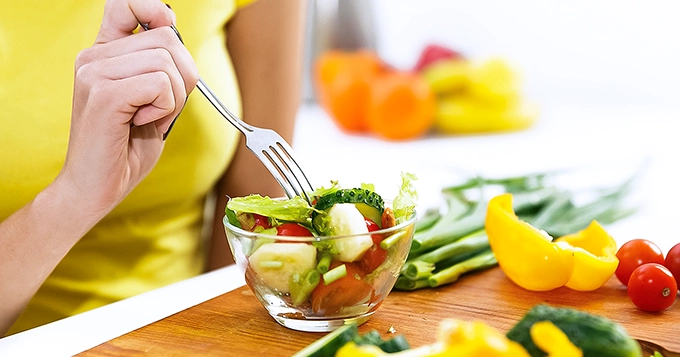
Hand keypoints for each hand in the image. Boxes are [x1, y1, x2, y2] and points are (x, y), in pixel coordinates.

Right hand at [58, 0, 197, 216]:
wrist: (95, 186)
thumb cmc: (125, 147)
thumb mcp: (152, 100)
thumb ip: (162, 68)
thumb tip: (177, 34)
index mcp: (103, 54)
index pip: (127, 4)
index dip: (156, 12)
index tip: (167, 32)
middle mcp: (94, 57)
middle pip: (168, 39)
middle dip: (184, 78)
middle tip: (161, 107)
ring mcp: (95, 73)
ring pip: (168, 63)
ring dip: (174, 98)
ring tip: (148, 118)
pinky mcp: (104, 94)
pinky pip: (161, 86)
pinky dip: (164, 110)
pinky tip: (140, 124)